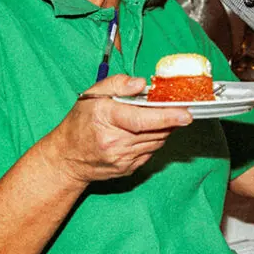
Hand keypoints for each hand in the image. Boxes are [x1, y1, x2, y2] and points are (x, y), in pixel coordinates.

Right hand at [39, 74, 192, 186]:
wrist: (67, 157)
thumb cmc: (80, 122)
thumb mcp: (93, 94)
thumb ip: (118, 84)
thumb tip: (142, 84)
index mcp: (107, 119)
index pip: (143, 119)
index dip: (167, 116)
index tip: (186, 114)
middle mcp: (115, 143)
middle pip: (156, 131)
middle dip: (169, 119)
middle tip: (174, 108)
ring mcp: (122, 159)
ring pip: (157, 142)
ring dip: (162, 130)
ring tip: (156, 118)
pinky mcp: (128, 169)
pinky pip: (151, 152)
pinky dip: (153, 141)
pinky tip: (142, 134)